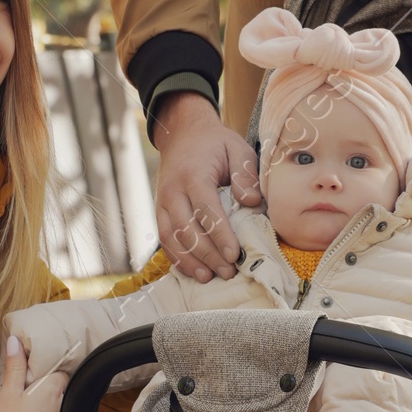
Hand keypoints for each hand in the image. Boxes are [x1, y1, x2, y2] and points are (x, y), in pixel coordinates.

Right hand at [153, 91, 261, 283]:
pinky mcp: (159, 211)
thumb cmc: (215, 144)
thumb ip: (245, 174)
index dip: (220, 235)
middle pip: (186, 228)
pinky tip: (192, 270)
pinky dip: (176, 257)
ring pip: (171, 237)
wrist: (182, 133)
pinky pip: (164, 238)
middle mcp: (173, 190)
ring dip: (189, 260)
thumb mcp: (237, 149)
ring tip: (209, 278)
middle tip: (228, 272)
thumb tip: (252, 202)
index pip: (206, 209)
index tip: (235, 255)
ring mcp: (162, 201)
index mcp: (193, 174)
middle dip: (207, 254)